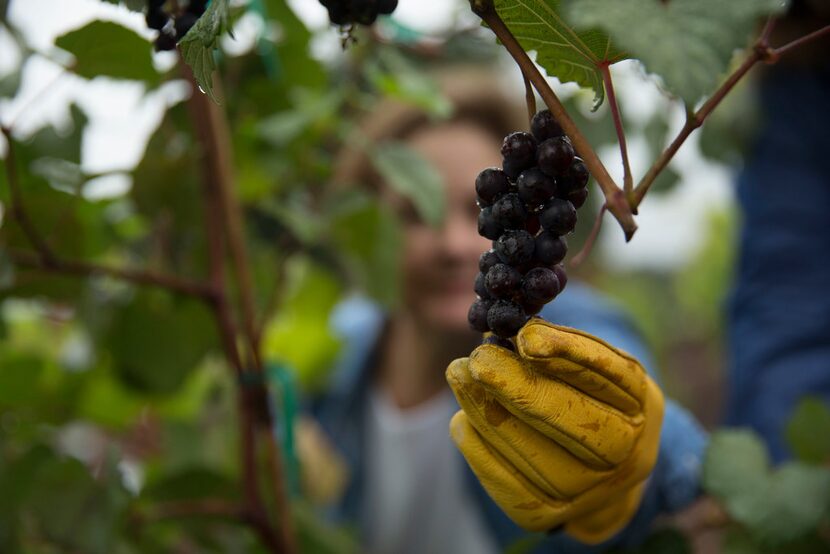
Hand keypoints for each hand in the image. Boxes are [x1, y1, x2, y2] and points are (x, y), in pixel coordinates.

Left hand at [446, 319, 663, 543]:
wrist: (602, 471)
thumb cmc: (591, 397)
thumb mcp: (595, 364)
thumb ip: (561, 345)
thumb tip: (509, 331)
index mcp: (641, 404)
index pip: (608, 375)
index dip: (567, 353)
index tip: (526, 336)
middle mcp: (624, 453)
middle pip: (569, 419)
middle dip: (516, 386)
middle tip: (477, 359)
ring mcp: (586, 491)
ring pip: (531, 450)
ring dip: (486, 410)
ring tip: (459, 375)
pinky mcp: (546, 515)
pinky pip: (506, 483)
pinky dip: (478, 448)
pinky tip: (462, 419)